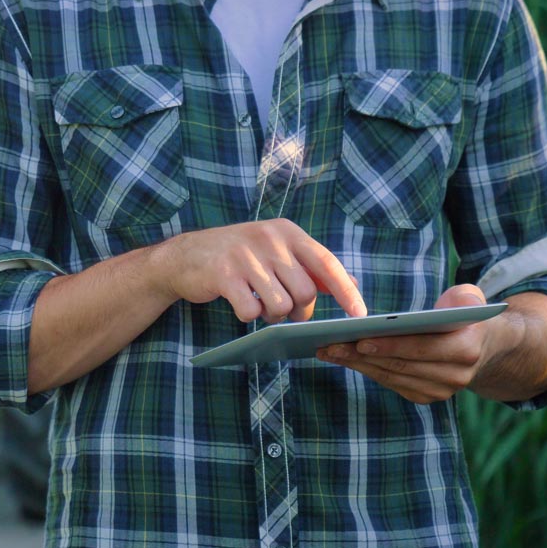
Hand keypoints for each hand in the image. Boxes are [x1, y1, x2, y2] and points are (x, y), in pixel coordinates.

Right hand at [154, 219, 366, 323]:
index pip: (326, 263)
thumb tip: (352, 283)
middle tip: (283, 309)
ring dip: (272, 315)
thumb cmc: (240, 258)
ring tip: (260, 304)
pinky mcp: (224, 274)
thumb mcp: (277, 252)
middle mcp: (269, 238)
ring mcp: (245, 255)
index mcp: (287, 231)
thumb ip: (312, 267)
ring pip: (280, 305)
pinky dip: (248, 316)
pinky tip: (240, 303)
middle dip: (298, 310)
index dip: (346, 291)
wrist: (185, 257)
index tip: (361, 314)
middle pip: (304, 292)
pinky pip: (251, 312)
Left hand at [316, 284, 491, 403]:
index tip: (360, 339)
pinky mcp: (424, 396)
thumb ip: (467, 297)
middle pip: (400, 365)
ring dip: (356, 364)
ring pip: (390, 376)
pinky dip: (364, 370)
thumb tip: (453, 303)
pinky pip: (389, 382)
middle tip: (331, 344)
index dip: (390, 345)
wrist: (482, 347)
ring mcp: (439, 390)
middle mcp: (455, 376)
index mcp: (467, 350)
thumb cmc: (465, 314)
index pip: (422, 348)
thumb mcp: (471, 299)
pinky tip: (342, 358)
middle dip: (362, 355)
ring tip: (328, 350)